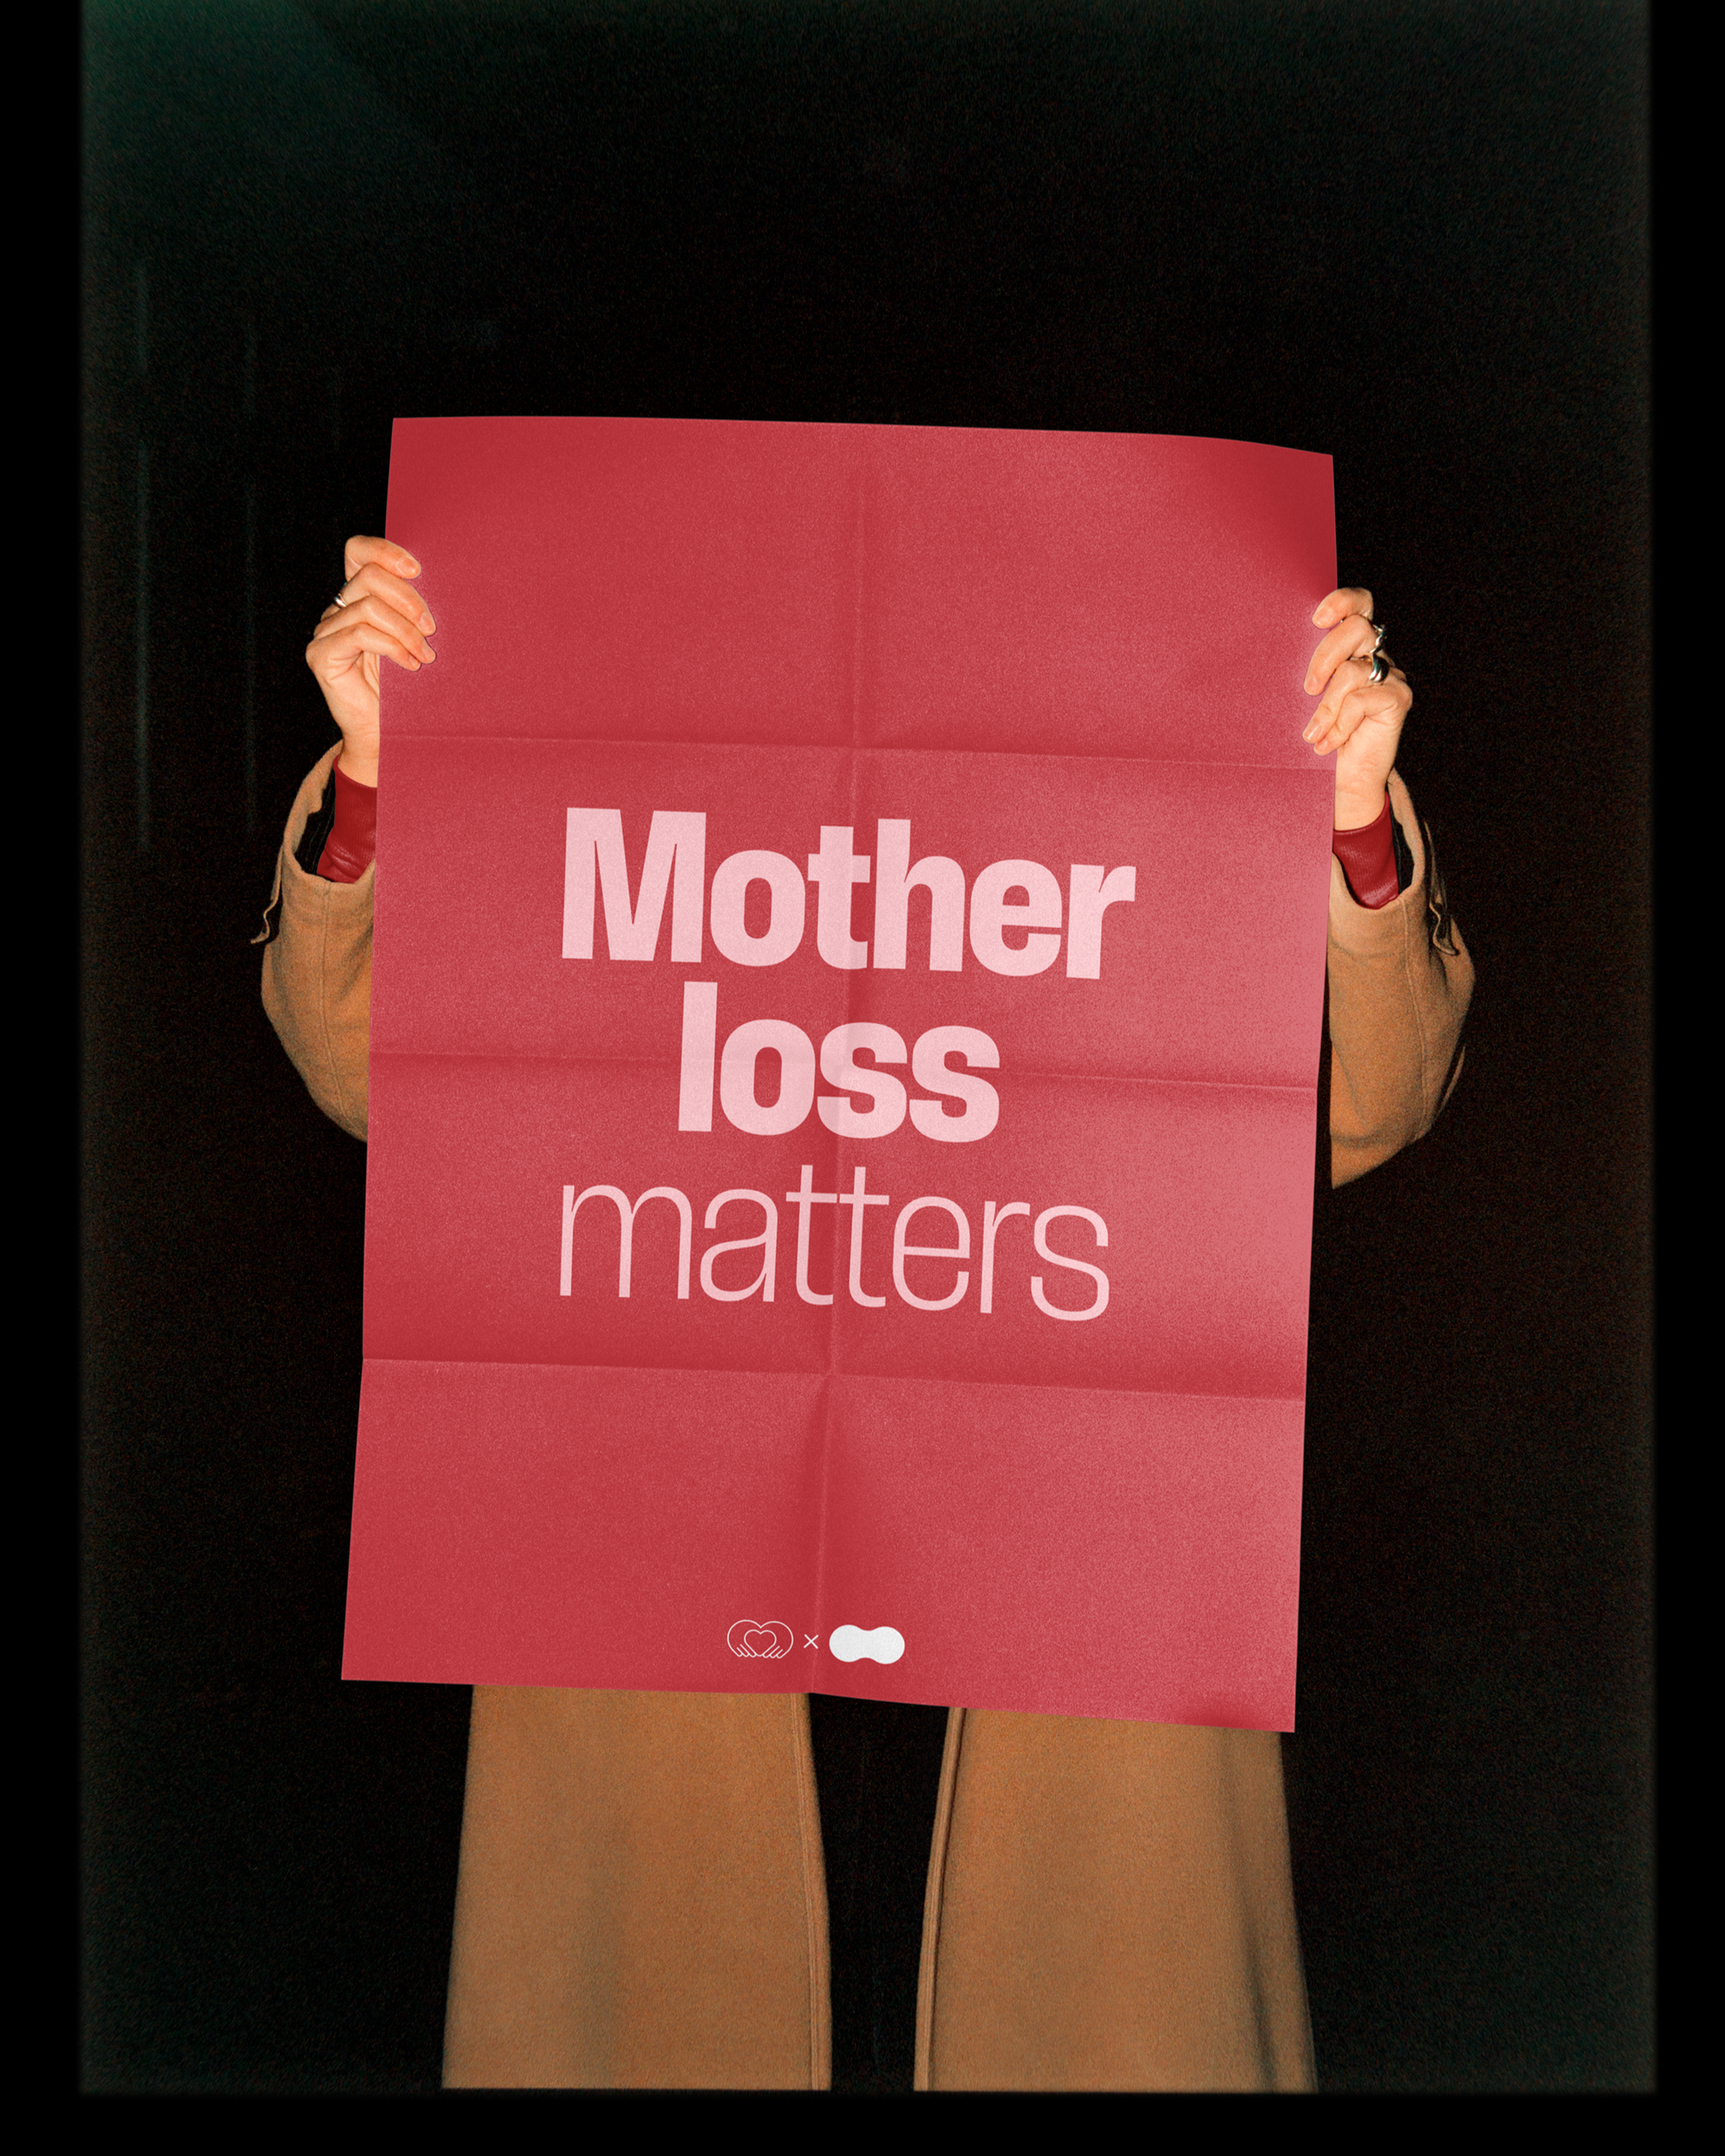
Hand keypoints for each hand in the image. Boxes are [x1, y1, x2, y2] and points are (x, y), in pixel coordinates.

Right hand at [304, 536, 433, 786]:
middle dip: (407, 598)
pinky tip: (411, 664)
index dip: (385, 551)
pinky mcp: (321, 655)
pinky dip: (392, 646)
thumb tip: (440, 581)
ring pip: (368, 607)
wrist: (387, 735)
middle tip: (431, 628)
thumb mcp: (414, 639)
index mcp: (357, 599)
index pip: (358, 552)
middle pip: (368, 576)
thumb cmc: (407, 687)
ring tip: (426, 654)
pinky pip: (360, 634)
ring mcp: (325, 632)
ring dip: (405, 630)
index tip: (418, 569)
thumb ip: (414, 609)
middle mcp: (337, 610)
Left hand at [1302, 586, 1410, 829]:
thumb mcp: (1307, 698)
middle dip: (1325, 656)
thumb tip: (1266, 650)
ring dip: (1326, 706)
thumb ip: (1306, 671)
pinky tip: (1327, 744)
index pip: (1359, 604)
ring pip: (1353, 671)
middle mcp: (1376, 654)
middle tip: (1307, 688)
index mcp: (1354, 646)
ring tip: (1312, 732)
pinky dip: (1339, 725)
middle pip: (1357, 628)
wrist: (1344, 779)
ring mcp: (1391, 676)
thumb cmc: (1319, 734)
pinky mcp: (1398, 699)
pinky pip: (1362, 701)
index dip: (1342, 601)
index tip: (1316, 619)